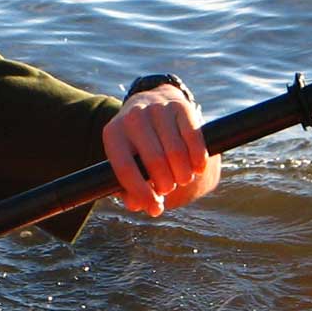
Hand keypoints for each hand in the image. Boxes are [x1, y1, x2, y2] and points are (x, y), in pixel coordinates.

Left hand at [102, 83, 220, 216]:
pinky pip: (194, 137)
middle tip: (168, 189)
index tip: (155, 208)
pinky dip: (198, 158)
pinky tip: (197, 168)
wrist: (152, 102)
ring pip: (176, 151)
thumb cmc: (138, 144)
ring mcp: (157, 109)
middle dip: (165, 184)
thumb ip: (131, 189)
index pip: (125, 168)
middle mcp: (133, 118)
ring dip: (183, 174)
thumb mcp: (127, 162)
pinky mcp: (181, 106)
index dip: (141, 192)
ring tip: (182, 179)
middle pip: (154, 161)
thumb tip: (149, 207)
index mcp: (113, 134)